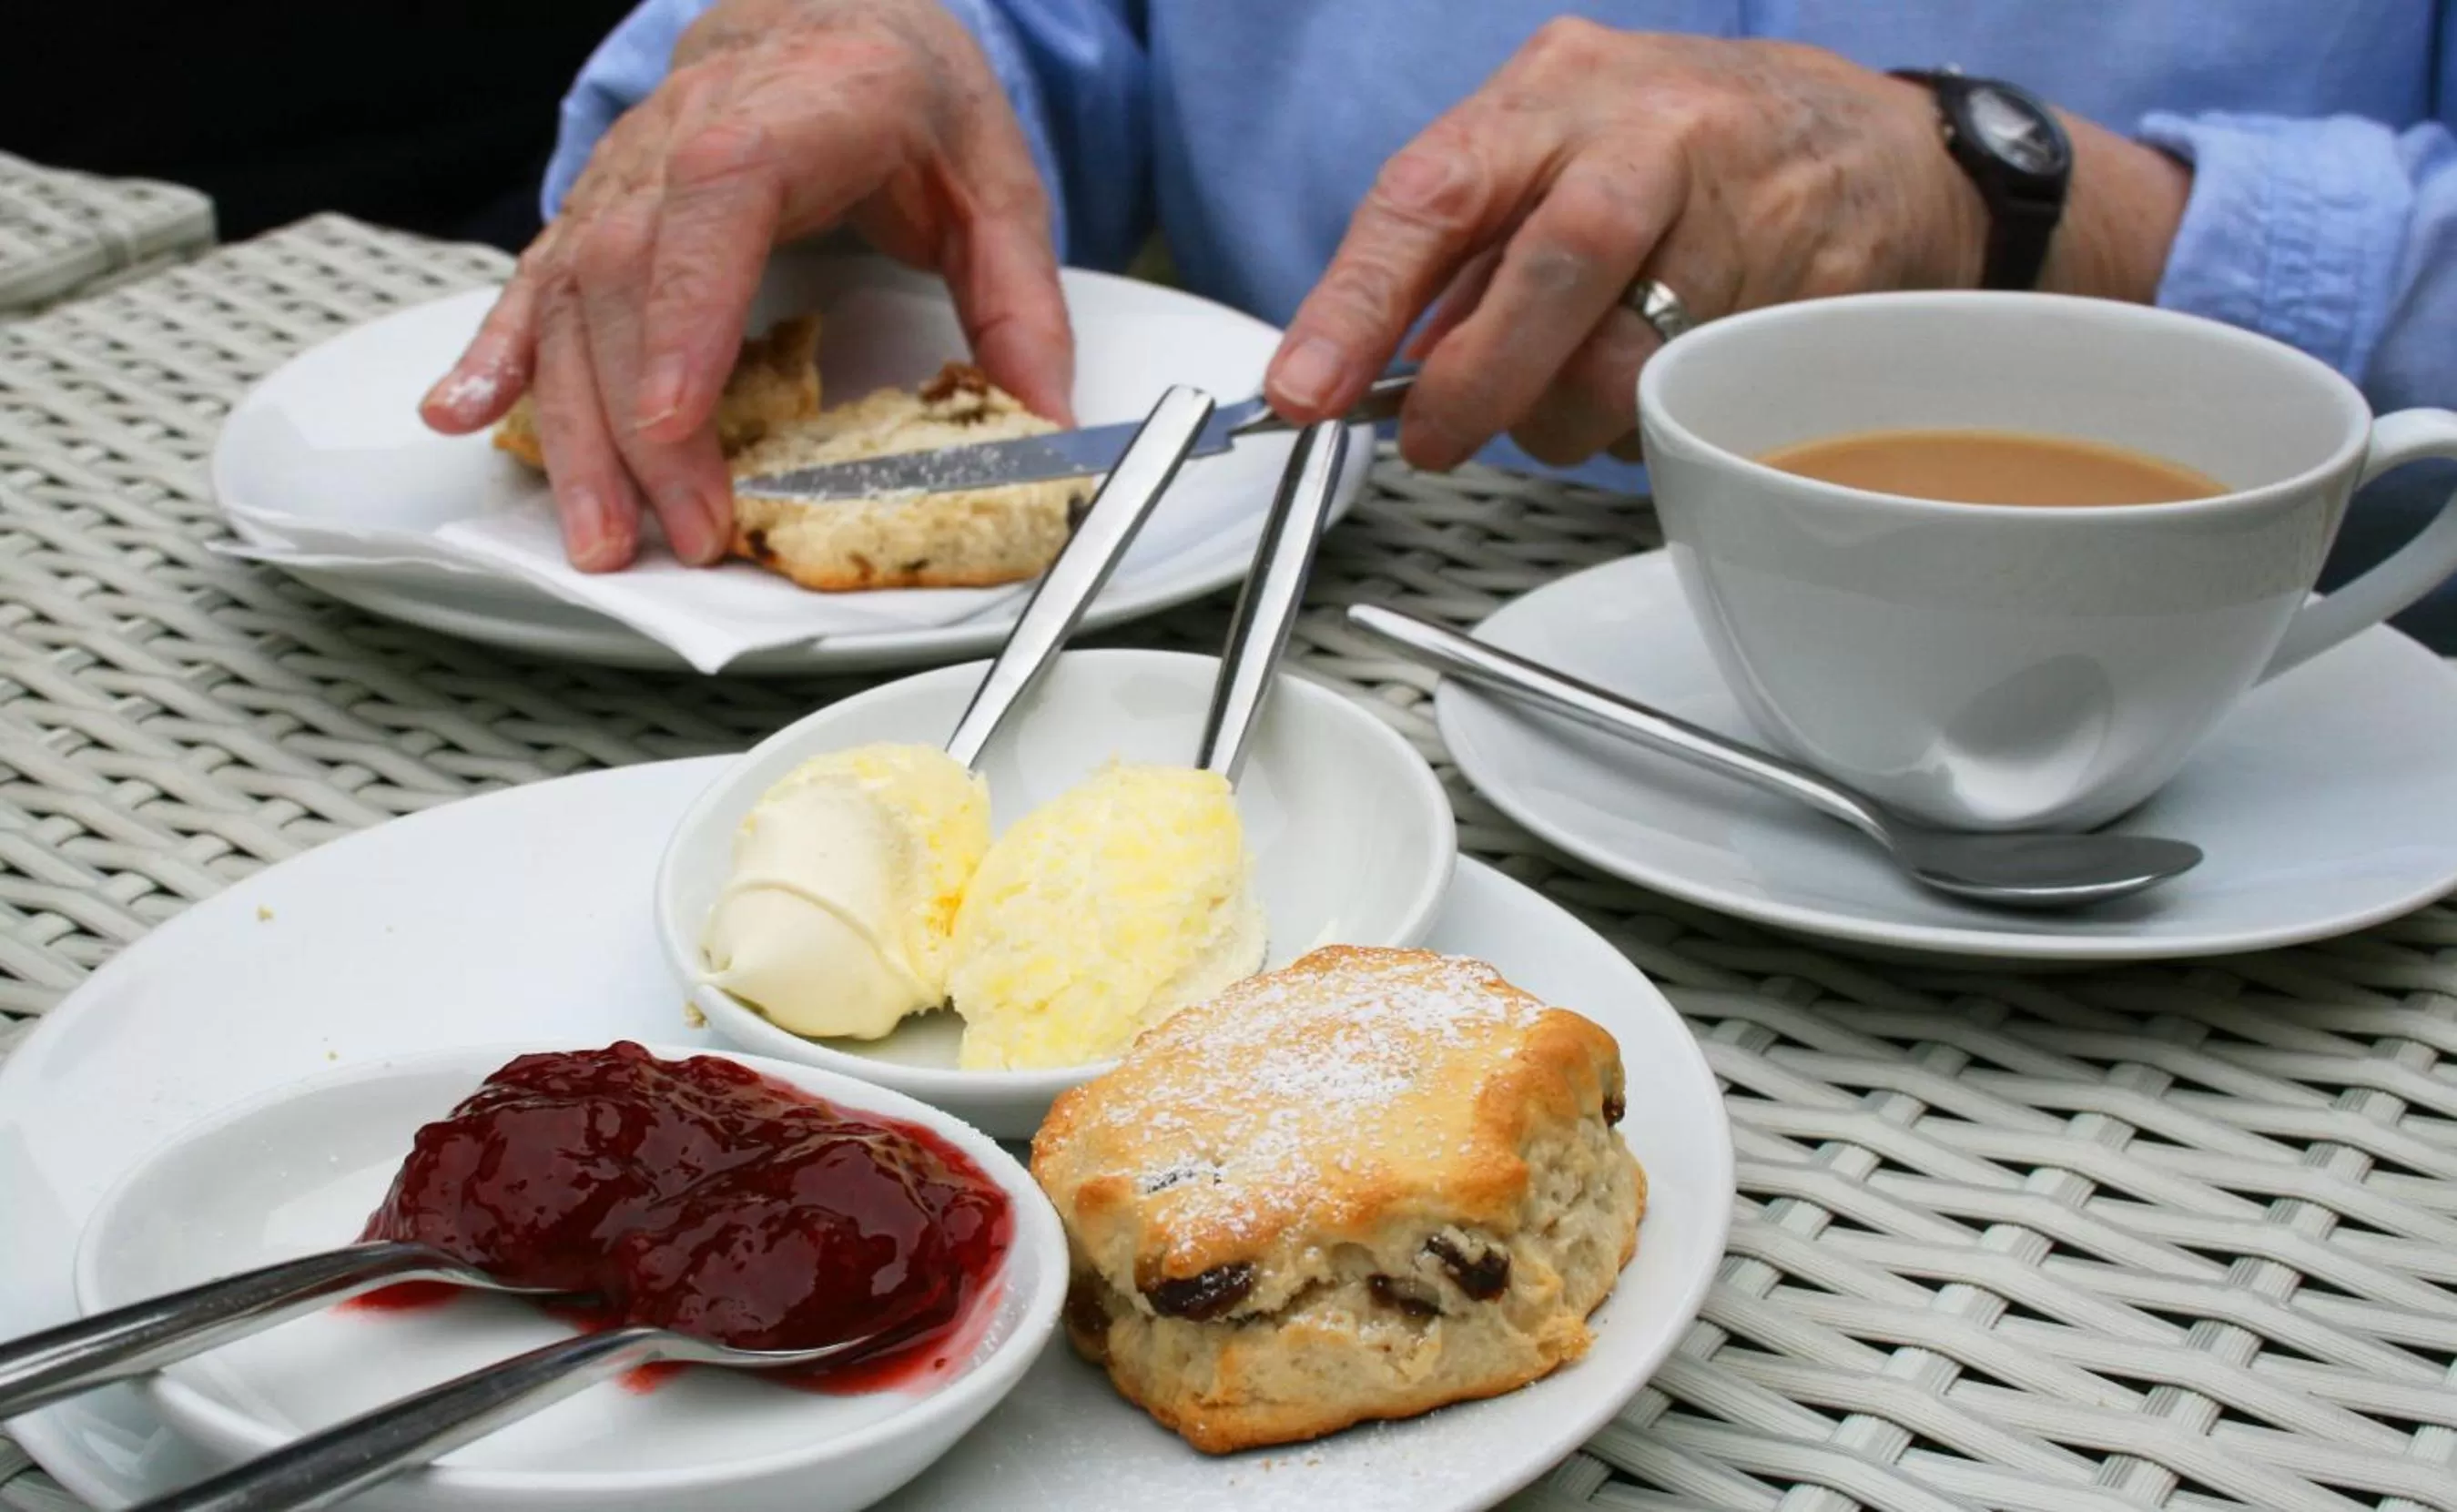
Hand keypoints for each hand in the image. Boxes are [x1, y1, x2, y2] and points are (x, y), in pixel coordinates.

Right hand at [418, 0, 1073, 570]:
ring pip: (573, 292)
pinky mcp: (599, 208)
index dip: (687, 313)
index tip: (679, 420)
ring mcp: (629, 171)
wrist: (834, 12)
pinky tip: (461, 411)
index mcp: (798, 107)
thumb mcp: (995, 184)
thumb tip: (1045, 422)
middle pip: (632, 274)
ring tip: (595, 531)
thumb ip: (1020, 304)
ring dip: (575, 423)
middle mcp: (689, 131)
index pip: (718, 201)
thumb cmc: (909, 96)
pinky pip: (536, 278)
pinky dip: (498, 353)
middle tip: (678, 532)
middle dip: (642, 419)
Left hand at [1263, 21, 2186, 469]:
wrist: (1868, 145)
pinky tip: (1657, 384)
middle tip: (1435, 439)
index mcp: (1553, 95)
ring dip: (1568, 419)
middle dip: (1477, 379)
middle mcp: (1648, 134)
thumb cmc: (1678, 153)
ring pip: (1627, 362)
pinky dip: (1651, 424)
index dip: (1358, 303)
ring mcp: (1739, 209)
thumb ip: (1462, 253)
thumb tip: (1369, 367)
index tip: (1304, 390)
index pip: (1433, 194)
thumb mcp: (1549, 154)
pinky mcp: (1806, 290)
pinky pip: (1698, 401)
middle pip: (1552, 267)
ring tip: (1566, 401)